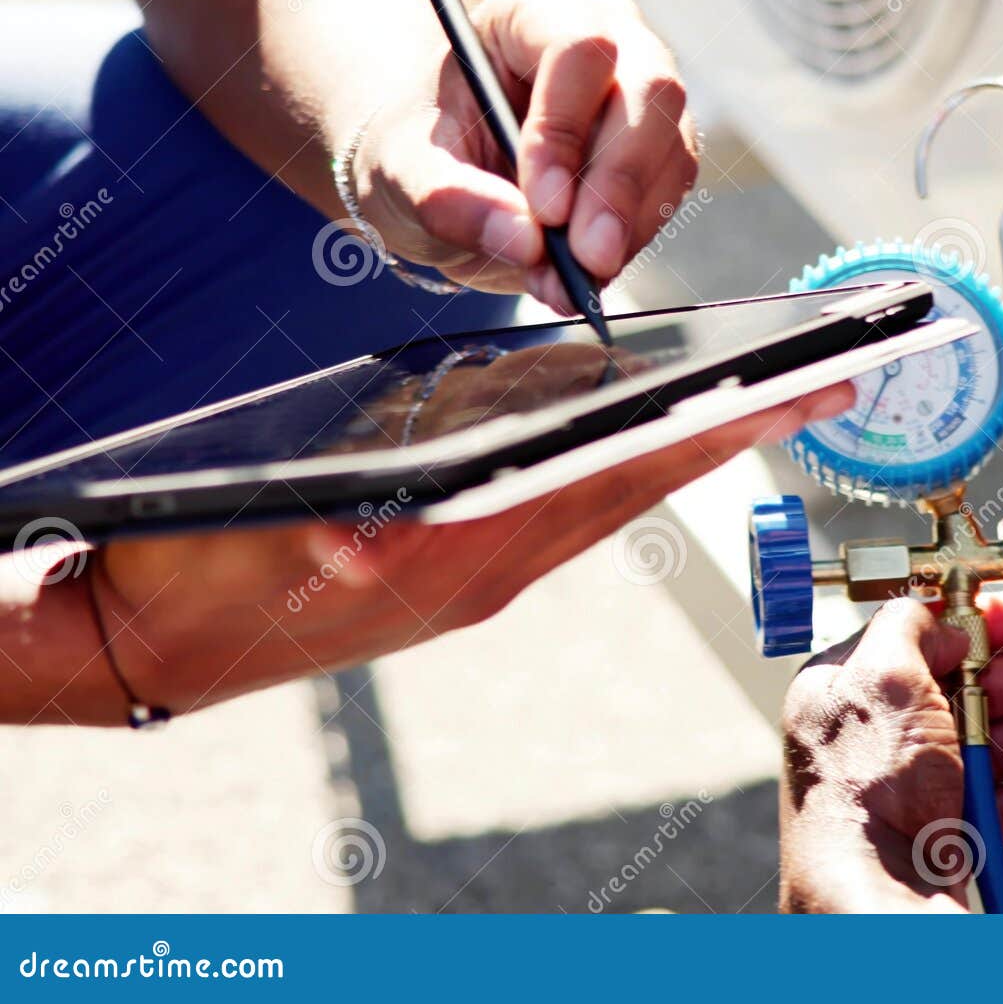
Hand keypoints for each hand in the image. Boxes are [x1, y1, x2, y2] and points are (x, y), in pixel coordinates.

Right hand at [55, 384, 851, 723]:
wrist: (157, 637)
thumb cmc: (205, 573)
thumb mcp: (268, 546)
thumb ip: (331, 536)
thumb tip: (374, 532)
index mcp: (470, 546)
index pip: (621, 472)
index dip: (715, 429)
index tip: (804, 387)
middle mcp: (500, 559)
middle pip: (644, 478)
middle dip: (740, 428)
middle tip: (830, 380)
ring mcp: (488, 565)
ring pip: (615, 491)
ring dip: (693, 444)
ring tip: (767, 397)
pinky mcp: (463, 565)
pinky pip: (567, 506)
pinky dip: (621, 463)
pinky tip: (643, 433)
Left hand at [355, 0, 696, 305]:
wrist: (450, 170)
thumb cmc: (422, 145)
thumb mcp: (403, 167)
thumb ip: (447, 198)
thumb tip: (525, 242)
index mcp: (534, 8)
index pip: (578, 48)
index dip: (567, 129)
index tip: (544, 208)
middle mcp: (609, 35)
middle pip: (650, 92)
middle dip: (618, 186)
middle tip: (586, 260)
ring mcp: (646, 91)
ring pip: (671, 149)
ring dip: (626, 227)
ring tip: (563, 281)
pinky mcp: (663, 148)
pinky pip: (669, 194)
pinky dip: (631, 242)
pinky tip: (581, 272)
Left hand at [778, 596, 1002, 912]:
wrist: (874, 892)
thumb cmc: (859, 790)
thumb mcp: (881, 679)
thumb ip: (907, 628)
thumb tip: (934, 610)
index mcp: (849, 688)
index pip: (922, 637)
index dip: (981, 621)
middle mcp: (881, 735)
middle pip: (976, 688)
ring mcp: (916, 785)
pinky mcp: (950, 831)